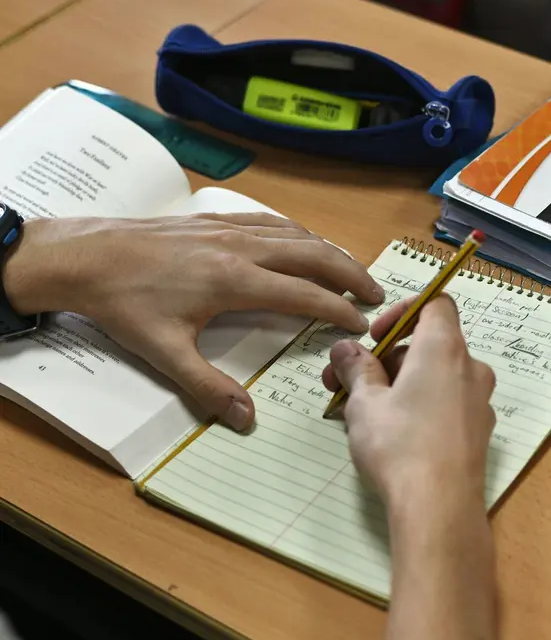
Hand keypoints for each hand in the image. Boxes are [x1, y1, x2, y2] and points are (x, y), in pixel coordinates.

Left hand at [2, 213, 383, 429]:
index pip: (304, 294)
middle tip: (376, 294)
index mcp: (234, 280)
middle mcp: (240, 248)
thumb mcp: (163, 353)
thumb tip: (246, 420)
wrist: (86, 256)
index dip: (338, 310)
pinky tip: (306, 244)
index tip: (360, 324)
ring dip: (330, 252)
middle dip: (351, 274)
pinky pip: (273, 222)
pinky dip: (301, 234)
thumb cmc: (124, 305)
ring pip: (297, 234)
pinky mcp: (216, 220)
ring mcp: (229, 228)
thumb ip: (208, 387)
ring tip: (352, 271)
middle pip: (313, 255)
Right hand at [321, 295, 495, 509]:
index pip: (436, 304)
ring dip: (400, 384)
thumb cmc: (399, 446)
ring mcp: (480, 401)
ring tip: (361, 412)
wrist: (440, 507)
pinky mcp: (480, 431)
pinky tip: (392, 434)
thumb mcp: (365, 404)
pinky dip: (421, 405)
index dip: (402, 310)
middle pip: (431, 344)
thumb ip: (356, 369)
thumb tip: (345, 350)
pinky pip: (448, 403)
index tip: (374, 336)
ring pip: (437, 376)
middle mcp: (471, 368)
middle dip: (388, 357)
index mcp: (445, 348)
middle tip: (348, 382)